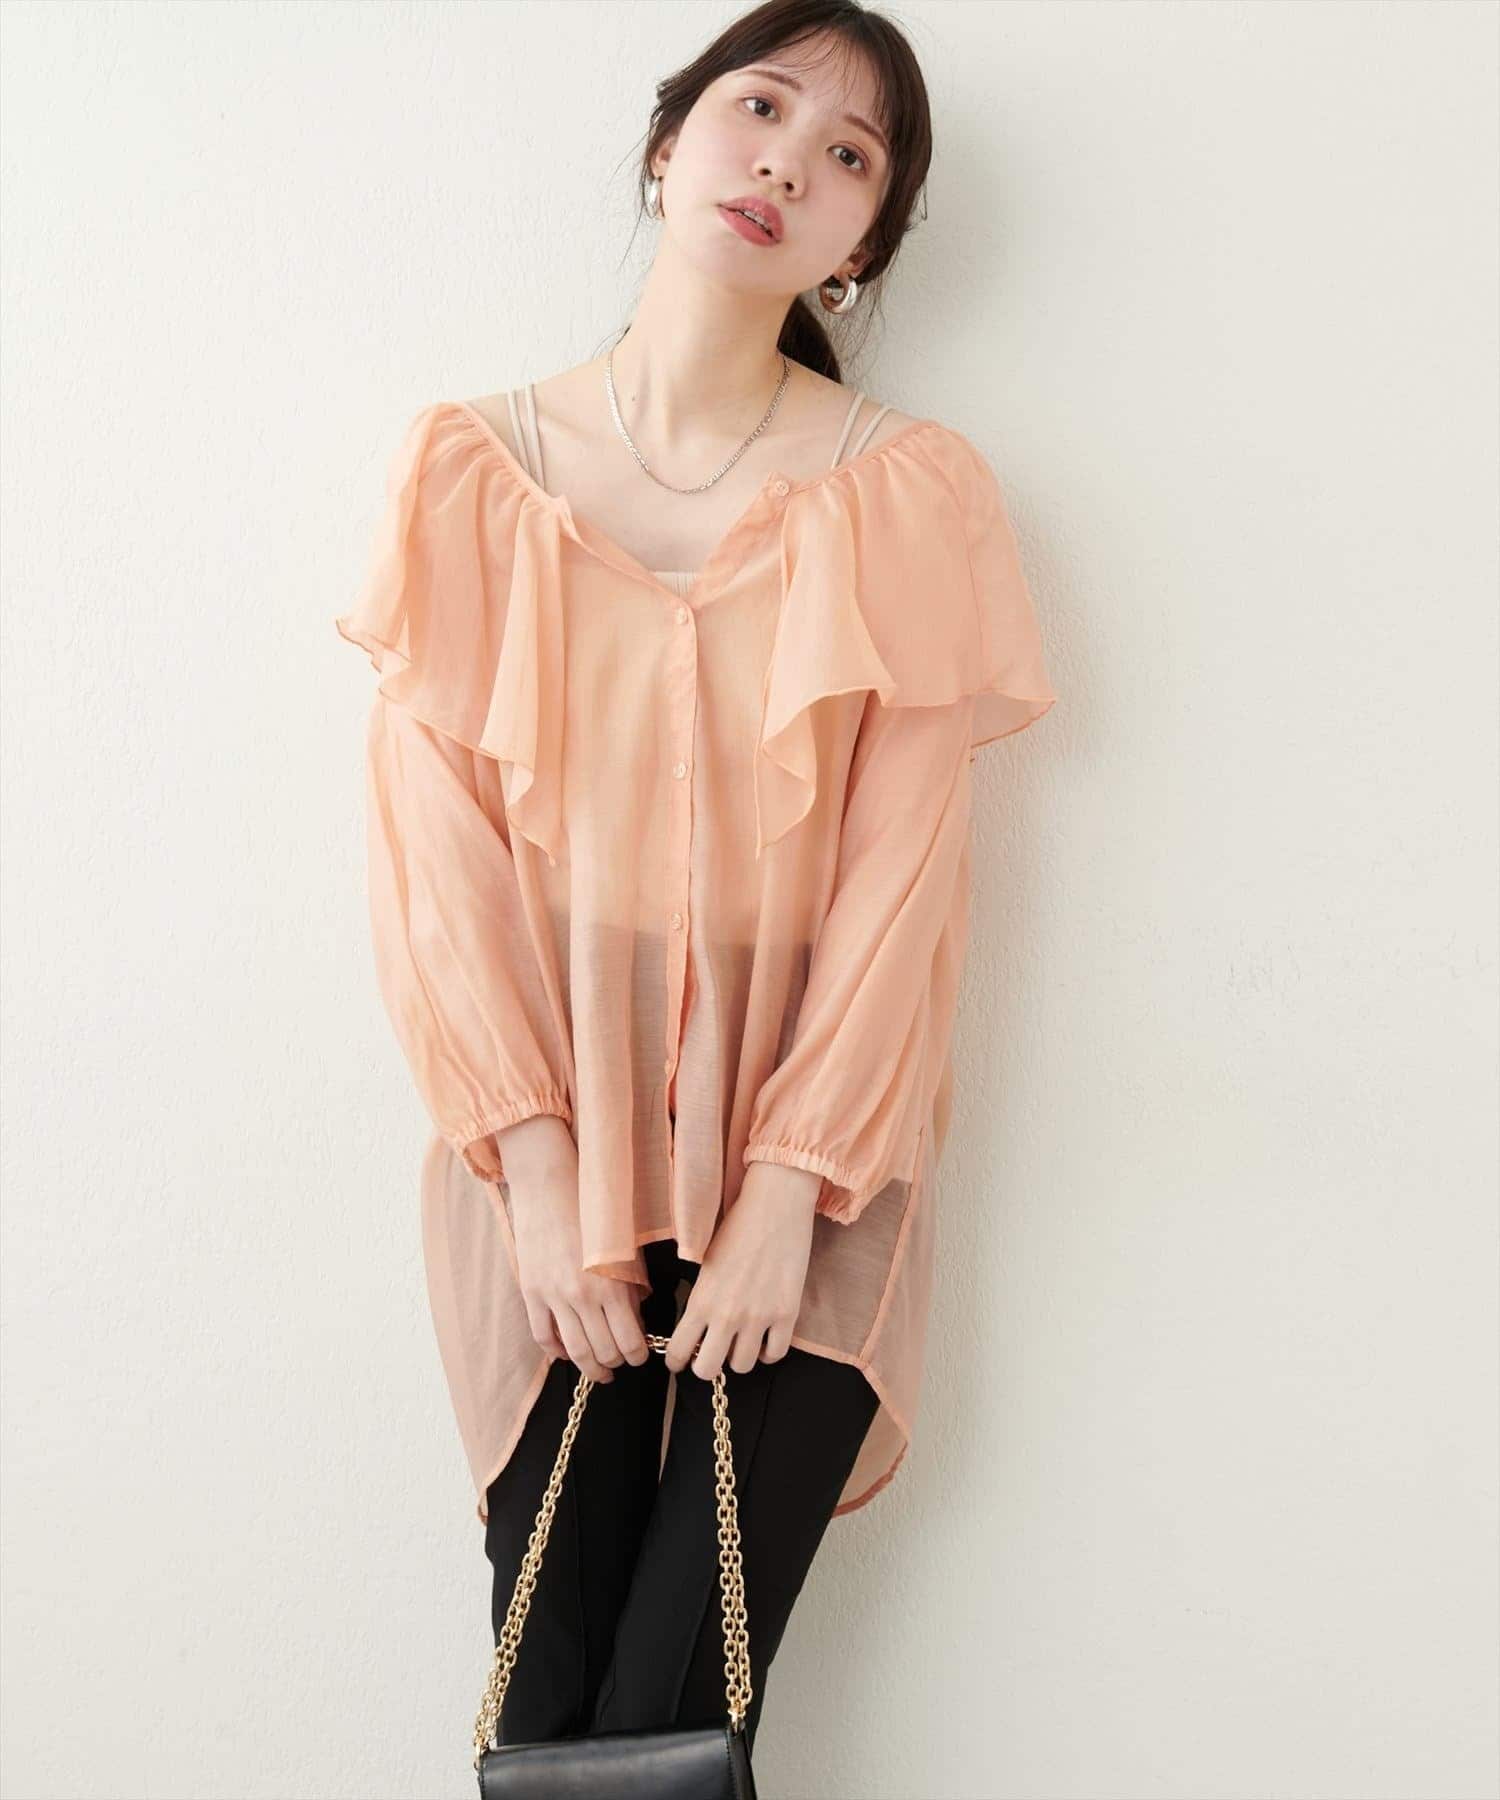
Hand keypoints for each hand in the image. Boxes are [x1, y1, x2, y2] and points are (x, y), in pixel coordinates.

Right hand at [498, 1116, 649, 1384]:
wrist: (550, 1186)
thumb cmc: (594, 1212)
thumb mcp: (626, 1247)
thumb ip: (633, 1285)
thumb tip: (636, 1315)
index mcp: (612, 1287)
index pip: (630, 1342)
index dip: (638, 1355)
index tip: (641, 1356)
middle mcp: (582, 1298)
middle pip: (603, 1352)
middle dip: (616, 1364)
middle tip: (620, 1365)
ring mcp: (553, 1297)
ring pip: (574, 1351)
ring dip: (590, 1367)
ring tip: (599, 1370)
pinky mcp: (531, 1292)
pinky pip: (542, 1335)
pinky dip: (555, 1350)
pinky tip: (565, 1352)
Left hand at [663, 1162, 821, 1381]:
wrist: (775, 1205)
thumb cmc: (737, 1225)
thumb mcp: (706, 1262)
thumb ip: (701, 1298)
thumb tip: (698, 1326)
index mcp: (701, 1300)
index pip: (679, 1351)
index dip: (677, 1361)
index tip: (680, 1360)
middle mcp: (727, 1315)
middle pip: (708, 1370)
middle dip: (706, 1365)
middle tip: (712, 1352)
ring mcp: (759, 1316)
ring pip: (743, 1366)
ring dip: (739, 1356)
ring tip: (741, 1340)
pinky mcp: (788, 1314)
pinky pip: (776, 1354)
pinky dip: (768, 1351)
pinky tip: (765, 1337)